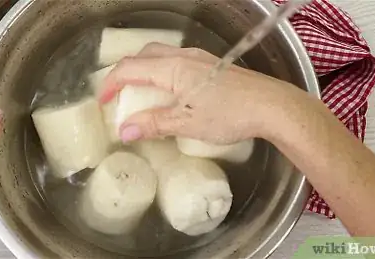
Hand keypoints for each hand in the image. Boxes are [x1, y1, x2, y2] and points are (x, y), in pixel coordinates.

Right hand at [101, 43, 298, 143]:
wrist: (272, 106)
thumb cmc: (230, 114)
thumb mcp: (187, 123)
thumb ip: (153, 124)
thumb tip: (124, 131)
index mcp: (173, 68)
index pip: (130, 69)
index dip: (111, 84)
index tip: (102, 102)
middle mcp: (183, 57)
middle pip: (143, 56)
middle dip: (125, 74)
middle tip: (119, 96)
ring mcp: (199, 58)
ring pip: (160, 56)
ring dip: (144, 71)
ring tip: (140, 93)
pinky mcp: (211, 65)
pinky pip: (175, 61)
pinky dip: (161, 72)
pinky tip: (168, 90)